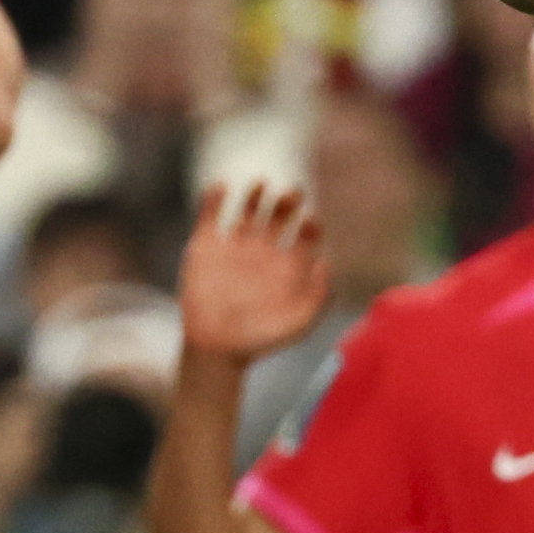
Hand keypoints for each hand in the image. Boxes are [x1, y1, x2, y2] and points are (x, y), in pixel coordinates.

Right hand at [178, 185, 329, 360]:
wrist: (216, 348)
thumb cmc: (260, 340)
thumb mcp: (298, 323)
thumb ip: (319, 296)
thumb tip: (328, 262)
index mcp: (287, 266)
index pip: (306, 235)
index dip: (311, 225)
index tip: (311, 221)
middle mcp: (263, 252)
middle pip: (279, 216)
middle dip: (288, 202)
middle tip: (293, 192)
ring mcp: (234, 247)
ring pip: (247, 209)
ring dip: (255, 194)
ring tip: (261, 184)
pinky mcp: (205, 247)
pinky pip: (210, 216)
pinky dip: (212, 198)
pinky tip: (221, 187)